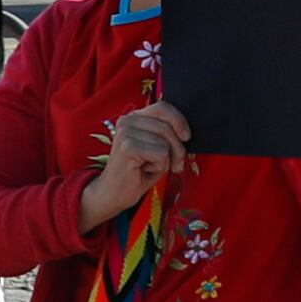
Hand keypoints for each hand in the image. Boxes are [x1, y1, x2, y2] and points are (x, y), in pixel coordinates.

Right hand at [80, 99, 191, 232]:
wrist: (114, 194)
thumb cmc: (138, 172)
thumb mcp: (157, 148)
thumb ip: (168, 134)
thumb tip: (186, 132)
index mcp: (134, 117)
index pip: (163, 107)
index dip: (179, 121)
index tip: (186, 137)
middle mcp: (127, 120)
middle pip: (167, 126)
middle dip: (178, 149)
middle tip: (174, 165)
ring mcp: (125, 132)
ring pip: (166, 142)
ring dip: (166, 161)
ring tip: (150, 167)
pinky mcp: (128, 147)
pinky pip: (161, 154)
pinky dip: (159, 167)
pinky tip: (144, 170)